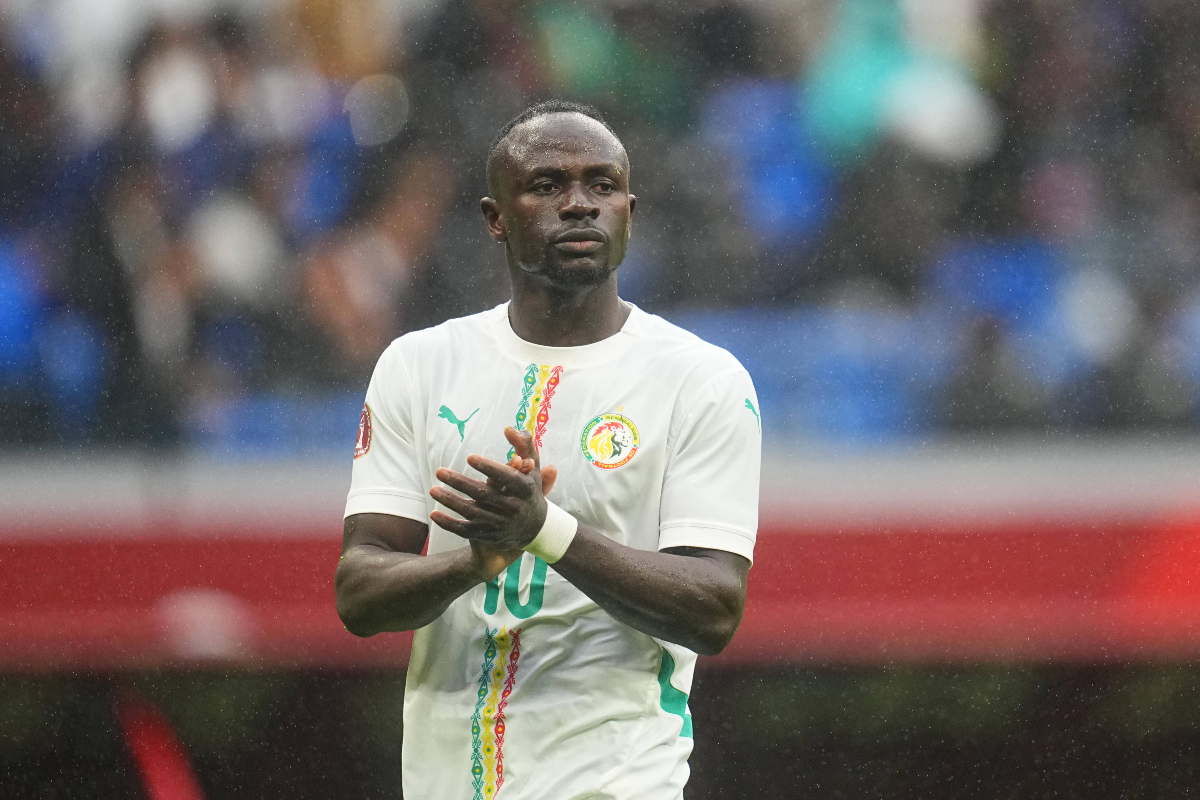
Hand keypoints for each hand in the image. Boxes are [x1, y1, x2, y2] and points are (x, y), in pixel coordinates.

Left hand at [432, 427, 559, 560]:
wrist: (536, 527)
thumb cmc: (529, 489)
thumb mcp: (532, 467)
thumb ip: (524, 445)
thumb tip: (508, 428)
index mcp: (525, 489)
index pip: (507, 478)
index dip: (489, 468)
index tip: (469, 457)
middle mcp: (514, 508)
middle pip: (484, 495)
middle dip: (460, 483)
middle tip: (439, 471)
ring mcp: (501, 524)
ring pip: (472, 513)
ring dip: (451, 502)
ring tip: (433, 489)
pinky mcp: (489, 535)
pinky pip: (466, 531)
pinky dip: (449, 524)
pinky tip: (434, 514)